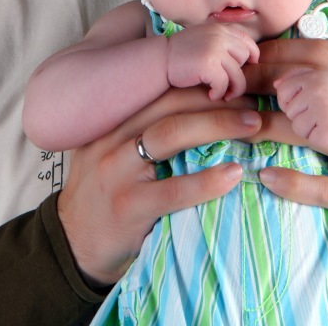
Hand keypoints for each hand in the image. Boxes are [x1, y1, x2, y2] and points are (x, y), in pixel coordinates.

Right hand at [57, 87, 261, 286]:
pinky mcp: (127, 207)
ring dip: (218, 125)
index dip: (201, 82)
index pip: (161, 89)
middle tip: (254, 102)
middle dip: (216, 99)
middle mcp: (112, 138)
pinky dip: (206, 180)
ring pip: (170, 135)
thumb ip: (145, 128)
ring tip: (253, 126)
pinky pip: (172, 189)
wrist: (73, 245)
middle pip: (170, 104)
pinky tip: (234, 174)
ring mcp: (116, 171)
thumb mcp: (116, 151)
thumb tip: (202, 104)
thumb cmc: (106, 193)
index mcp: (113, 119)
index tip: (236, 82)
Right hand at [167, 23, 258, 99]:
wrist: (160, 59)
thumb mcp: (206, 40)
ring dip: (233, 89)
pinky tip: (210, 95)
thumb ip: (224, 43)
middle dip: (240, 74)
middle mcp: (220, 36)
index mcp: (221, 29)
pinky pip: (224, 84)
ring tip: (224, 95)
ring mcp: (215, 49)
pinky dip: (219, 93)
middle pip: (245, 58)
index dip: (252, 57)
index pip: (248, 42)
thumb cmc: (183, 54)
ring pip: (238, 74)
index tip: (247, 68)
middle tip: (230, 86)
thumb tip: (249, 59)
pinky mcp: (208, 64)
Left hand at [247, 37, 327, 270]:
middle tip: (231, 93)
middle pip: (313, 89)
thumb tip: (271, 79)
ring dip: (269, 128)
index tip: (244, 64)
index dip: (278, 56)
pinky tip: (265, 176)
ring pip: (313, 133)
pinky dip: (290, 181)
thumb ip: (324, 103)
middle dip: (266, 88)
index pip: (320, 58)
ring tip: (239, 129)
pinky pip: (321, 186)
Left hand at [274, 66, 327, 145]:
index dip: (290, 100)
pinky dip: (318, 138)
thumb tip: (276, 84)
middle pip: (289, 110)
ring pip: (297, 126)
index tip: (305, 102)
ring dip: (308, 128)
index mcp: (312, 76)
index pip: (282, 92)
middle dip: (300, 114)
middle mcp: (317, 90)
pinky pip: (310, 139)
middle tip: (319, 111)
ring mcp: (324, 109)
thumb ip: (295, 75)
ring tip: (324, 120)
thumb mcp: (317, 76)